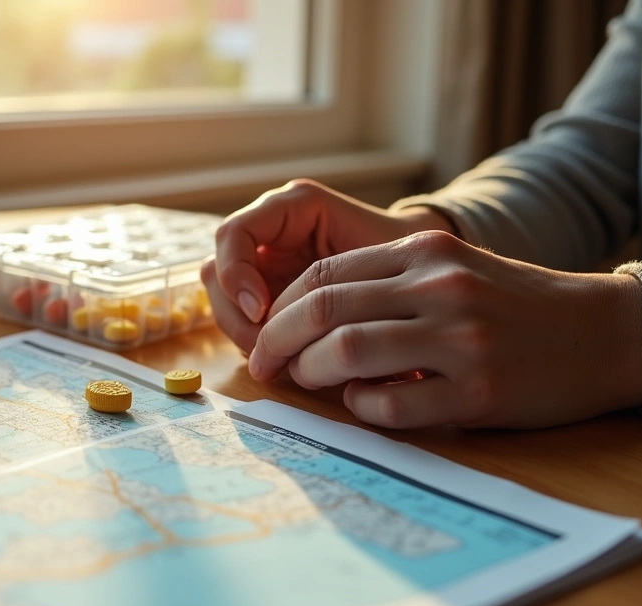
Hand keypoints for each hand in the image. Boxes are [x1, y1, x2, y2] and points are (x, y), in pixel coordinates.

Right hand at [201, 180, 451, 354]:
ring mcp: (263, 266)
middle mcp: (270, 233)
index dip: (238, 275)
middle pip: (218, 273)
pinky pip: (241, 323)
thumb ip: (334, 279)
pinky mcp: (265, 297)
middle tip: (267, 349)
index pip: (234, 234)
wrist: (423, 277)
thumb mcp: (379, 262)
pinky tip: (290, 359)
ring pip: (222, 302)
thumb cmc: (406, 261)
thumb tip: (281, 319)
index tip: (263, 312)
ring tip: (283, 359)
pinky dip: (257, 344)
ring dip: (245, 334)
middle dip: (237, 315)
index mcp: (294, 208)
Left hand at [249, 230, 641, 428]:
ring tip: (310, 383)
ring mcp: (460, 339)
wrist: (602, 333)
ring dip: (312, 374)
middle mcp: (439, 288)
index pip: (323, 275)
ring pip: (347, 353)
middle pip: (322, 310)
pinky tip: (364, 404)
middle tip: (265, 367)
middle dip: (278, 342)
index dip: (280, 309)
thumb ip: (384, 281)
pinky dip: (362, 407)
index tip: (264, 335)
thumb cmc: (511, 305)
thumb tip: (300, 316)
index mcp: (423, 251)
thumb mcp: (450, 269)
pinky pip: (391, 404)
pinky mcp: (479, 391)